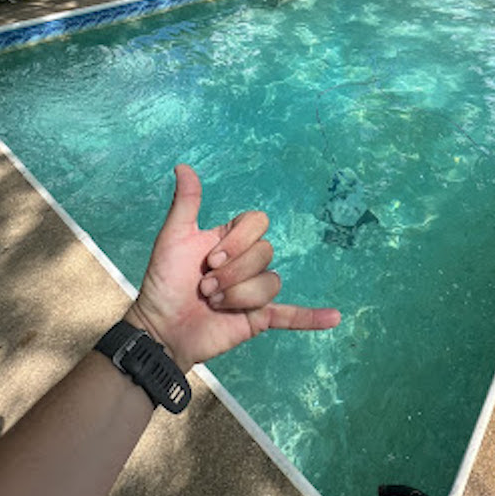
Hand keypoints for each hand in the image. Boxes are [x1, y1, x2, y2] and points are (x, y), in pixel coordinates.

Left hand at [125, 165, 340, 371]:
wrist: (160, 329)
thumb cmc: (163, 282)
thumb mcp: (173, 237)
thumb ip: (187, 203)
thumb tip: (183, 166)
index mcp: (231, 240)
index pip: (257, 224)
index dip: (239, 241)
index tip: (210, 259)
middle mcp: (246, 262)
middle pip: (265, 253)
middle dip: (233, 273)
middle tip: (206, 288)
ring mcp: (254, 290)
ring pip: (271, 281)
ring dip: (240, 295)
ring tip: (216, 305)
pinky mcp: (259, 317)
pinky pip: (291, 314)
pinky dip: (313, 317)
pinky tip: (334, 318)